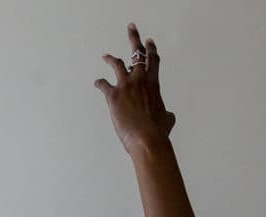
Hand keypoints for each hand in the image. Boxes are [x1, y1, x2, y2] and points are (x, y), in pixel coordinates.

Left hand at [94, 22, 175, 153]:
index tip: (149, 41)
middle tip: (131, 28)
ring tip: (105, 56)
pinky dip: (99, 83)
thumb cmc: (158, 132)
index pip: (153, 61)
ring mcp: (126, 86)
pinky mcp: (113, 95)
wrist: (146, 139)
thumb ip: (166, 113)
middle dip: (134, 39)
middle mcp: (140, 80)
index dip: (151, 49)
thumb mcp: (167, 119)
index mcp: (154, 84)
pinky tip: (97, 83)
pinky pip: (103, 84)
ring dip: (110, 58)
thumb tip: (168, 115)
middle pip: (137, 54)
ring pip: (117, 64)